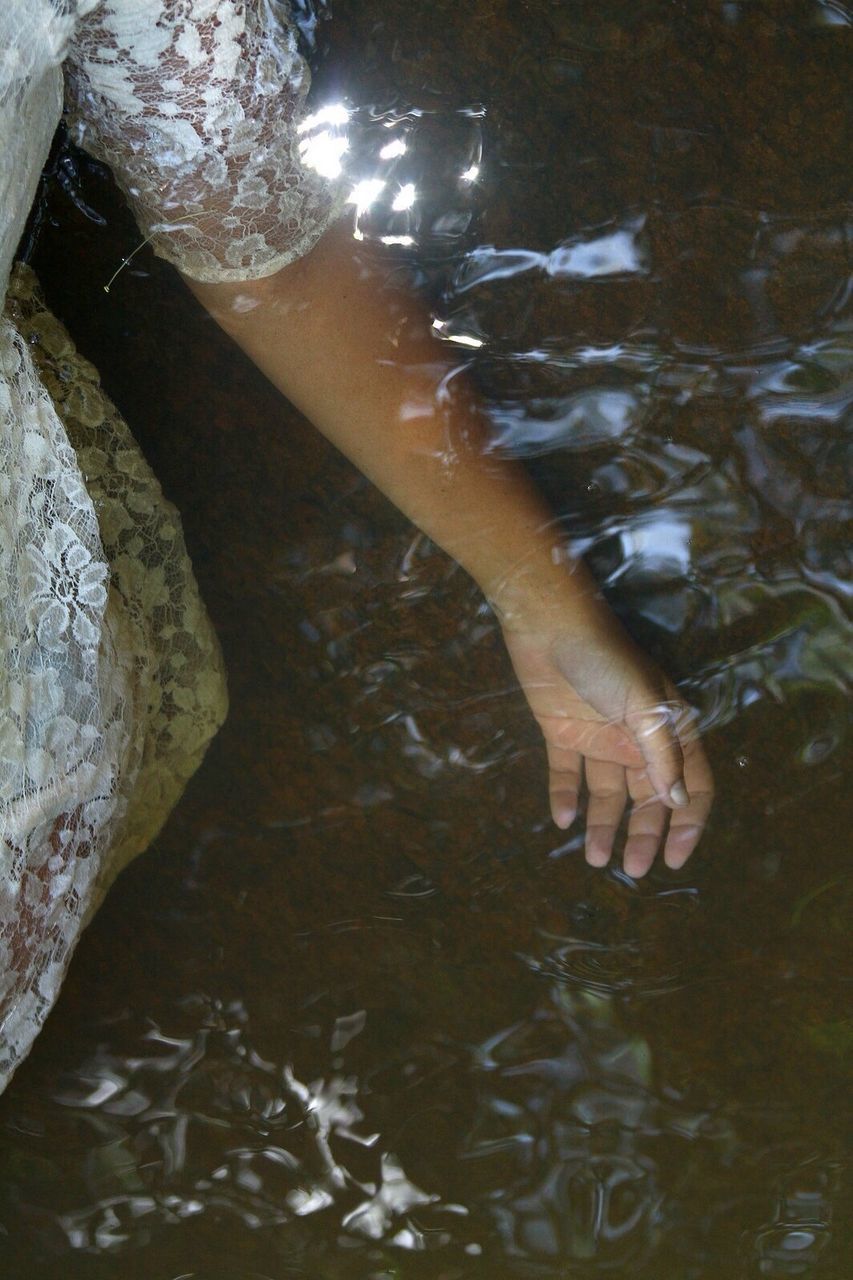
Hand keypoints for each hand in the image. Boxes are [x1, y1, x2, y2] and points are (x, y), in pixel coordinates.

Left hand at [501, 617, 713, 877]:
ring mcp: (599, 737)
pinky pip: (567, 775)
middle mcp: (636, 739)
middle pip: (647, 799)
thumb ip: (662, 754)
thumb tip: (679, 802)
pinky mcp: (562, 734)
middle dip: (643, 835)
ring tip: (595, 860)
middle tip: (631, 870)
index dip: (688, 823)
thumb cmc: (605, 659)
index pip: (690, 785)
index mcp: (668, 729)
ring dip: (603, 826)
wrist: (548, 624)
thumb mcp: (644, 706)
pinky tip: (562, 821)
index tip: (675, 859)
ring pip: (607, 794)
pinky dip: (565, 799)